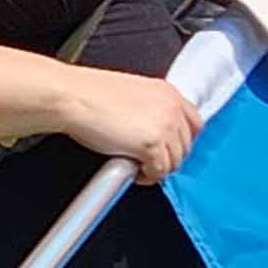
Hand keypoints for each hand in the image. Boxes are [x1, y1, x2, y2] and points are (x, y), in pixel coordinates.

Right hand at [60, 67, 197, 184]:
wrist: (72, 97)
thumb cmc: (89, 94)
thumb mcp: (130, 93)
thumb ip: (149, 109)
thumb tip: (151, 129)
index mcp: (168, 92)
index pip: (194, 123)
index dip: (182, 140)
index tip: (170, 148)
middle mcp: (171, 108)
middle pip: (186, 146)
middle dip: (168, 157)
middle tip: (147, 160)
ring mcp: (165, 126)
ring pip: (174, 162)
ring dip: (157, 168)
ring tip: (136, 165)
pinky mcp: (153, 145)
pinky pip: (159, 172)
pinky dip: (147, 176)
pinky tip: (131, 169)